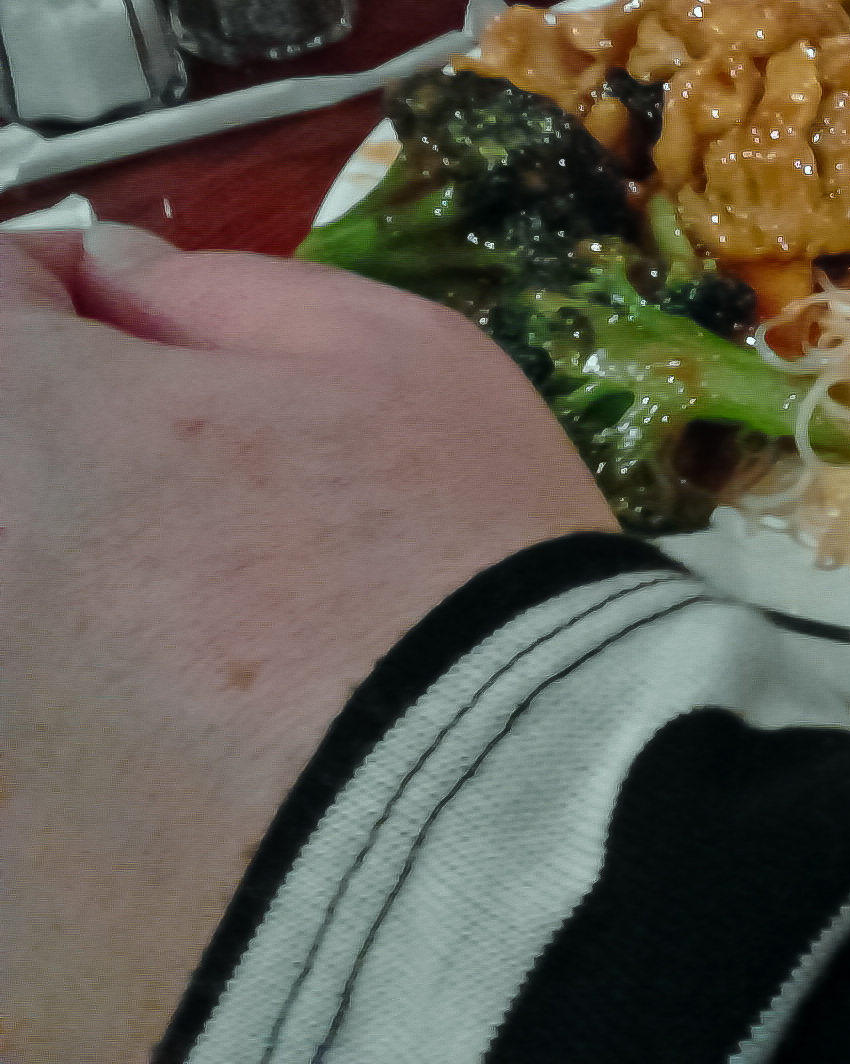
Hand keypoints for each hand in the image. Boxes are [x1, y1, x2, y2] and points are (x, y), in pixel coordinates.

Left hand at [0, 228, 613, 1062]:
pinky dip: (108, 725)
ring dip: (88, 591)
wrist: (507, 814)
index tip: (116, 312)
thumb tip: (116, 277)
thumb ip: (220, 292)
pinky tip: (211, 752)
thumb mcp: (395, 356)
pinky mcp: (22, 865)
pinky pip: (53, 747)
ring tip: (215, 632)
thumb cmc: (459, 554)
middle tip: (186, 482)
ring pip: (33, 606)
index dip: (49, 292)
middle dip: (71, 454)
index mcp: (25, 427)